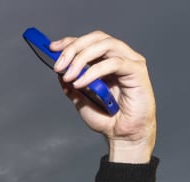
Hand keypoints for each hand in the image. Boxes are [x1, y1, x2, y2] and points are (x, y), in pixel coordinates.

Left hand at [49, 31, 155, 162]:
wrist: (122, 135)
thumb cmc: (107, 118)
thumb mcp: (80, 99)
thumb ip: (71, 83)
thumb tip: (59, 70)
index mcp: (106, 60)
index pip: (88, 42)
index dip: (70, 41)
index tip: (51, 47)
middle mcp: (119, 56)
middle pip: (96, 38)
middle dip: (74, 48)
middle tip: (58, 65)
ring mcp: (130, 61)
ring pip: (105, 45)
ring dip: (82, 58)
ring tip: (68, 76)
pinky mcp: (137, 71)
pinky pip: (114, 63)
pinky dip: (93, 71)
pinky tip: (81, 83)